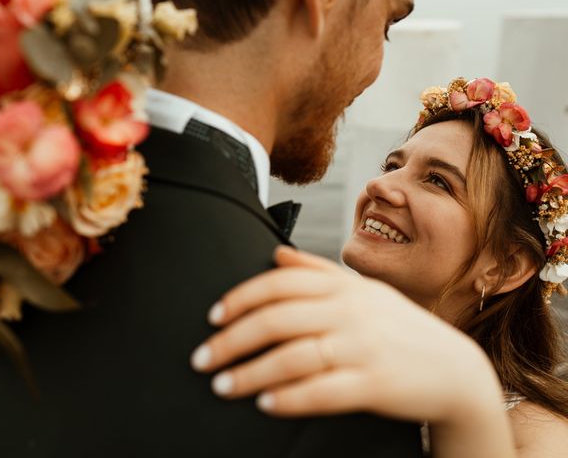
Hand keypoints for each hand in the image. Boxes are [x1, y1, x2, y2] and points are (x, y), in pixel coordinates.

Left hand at [191, 246, 501, 425]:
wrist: (455, 369)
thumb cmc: (400, 327)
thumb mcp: (364, 291)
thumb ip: (318, 271)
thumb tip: (276, 254)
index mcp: (344, 287)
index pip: (279, 283)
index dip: (240, 298)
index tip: (213, 317)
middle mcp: (350, 312)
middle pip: (277, 320)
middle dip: (231, 340)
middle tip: (202, 359)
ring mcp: (363, 348)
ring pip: (293, 357)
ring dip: (250, 373)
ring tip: (221, 386)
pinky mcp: (374, 384)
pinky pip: (322, 392)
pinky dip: (289, 398)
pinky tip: (264, 403)